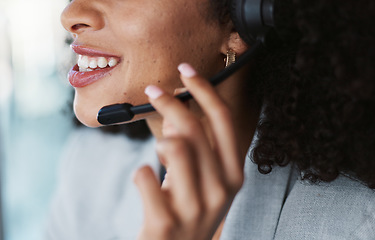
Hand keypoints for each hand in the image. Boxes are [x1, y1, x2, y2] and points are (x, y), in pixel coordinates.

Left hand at [133, 63, 243, 239]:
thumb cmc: (190, 214)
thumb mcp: (205, 184)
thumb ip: (199, 153)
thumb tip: (178, 125)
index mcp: (234, 175)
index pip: (223, 119)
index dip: (204, 89)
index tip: (186, 70)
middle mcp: (221, 190)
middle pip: (193, 128)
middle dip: (169, 101)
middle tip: (152, 91)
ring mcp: (194, 208)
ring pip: (174, 147)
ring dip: (161, 142)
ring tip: (160, 154)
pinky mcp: (165, 222)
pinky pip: (144, 176)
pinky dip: (140, 173)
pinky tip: (146, 183)